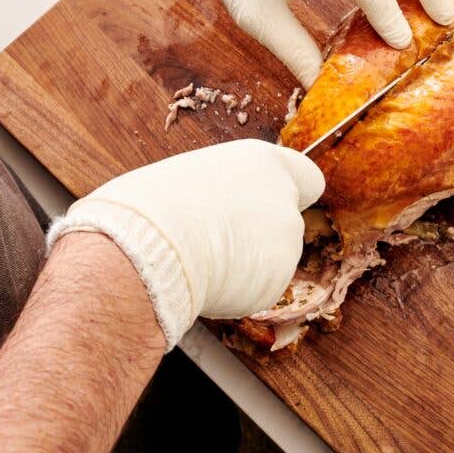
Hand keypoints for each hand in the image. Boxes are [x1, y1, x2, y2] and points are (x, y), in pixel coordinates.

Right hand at [46, 139, 323, 348]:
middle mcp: (283, 195)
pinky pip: (260, 289)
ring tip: (201, 262)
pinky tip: (208, 282)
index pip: (307, 178)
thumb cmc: (149, 209)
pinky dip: (239, 292)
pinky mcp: (279, 277)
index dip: (291, 195)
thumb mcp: (186, 179)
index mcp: (261, 161)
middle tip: (219, 245)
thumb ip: (220, 192)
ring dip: (248, 265)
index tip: (270, 210)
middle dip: (260, 237)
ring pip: (272, 259)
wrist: (146, 249)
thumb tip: (212, 211)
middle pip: (284, 223)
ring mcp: (287, 237)